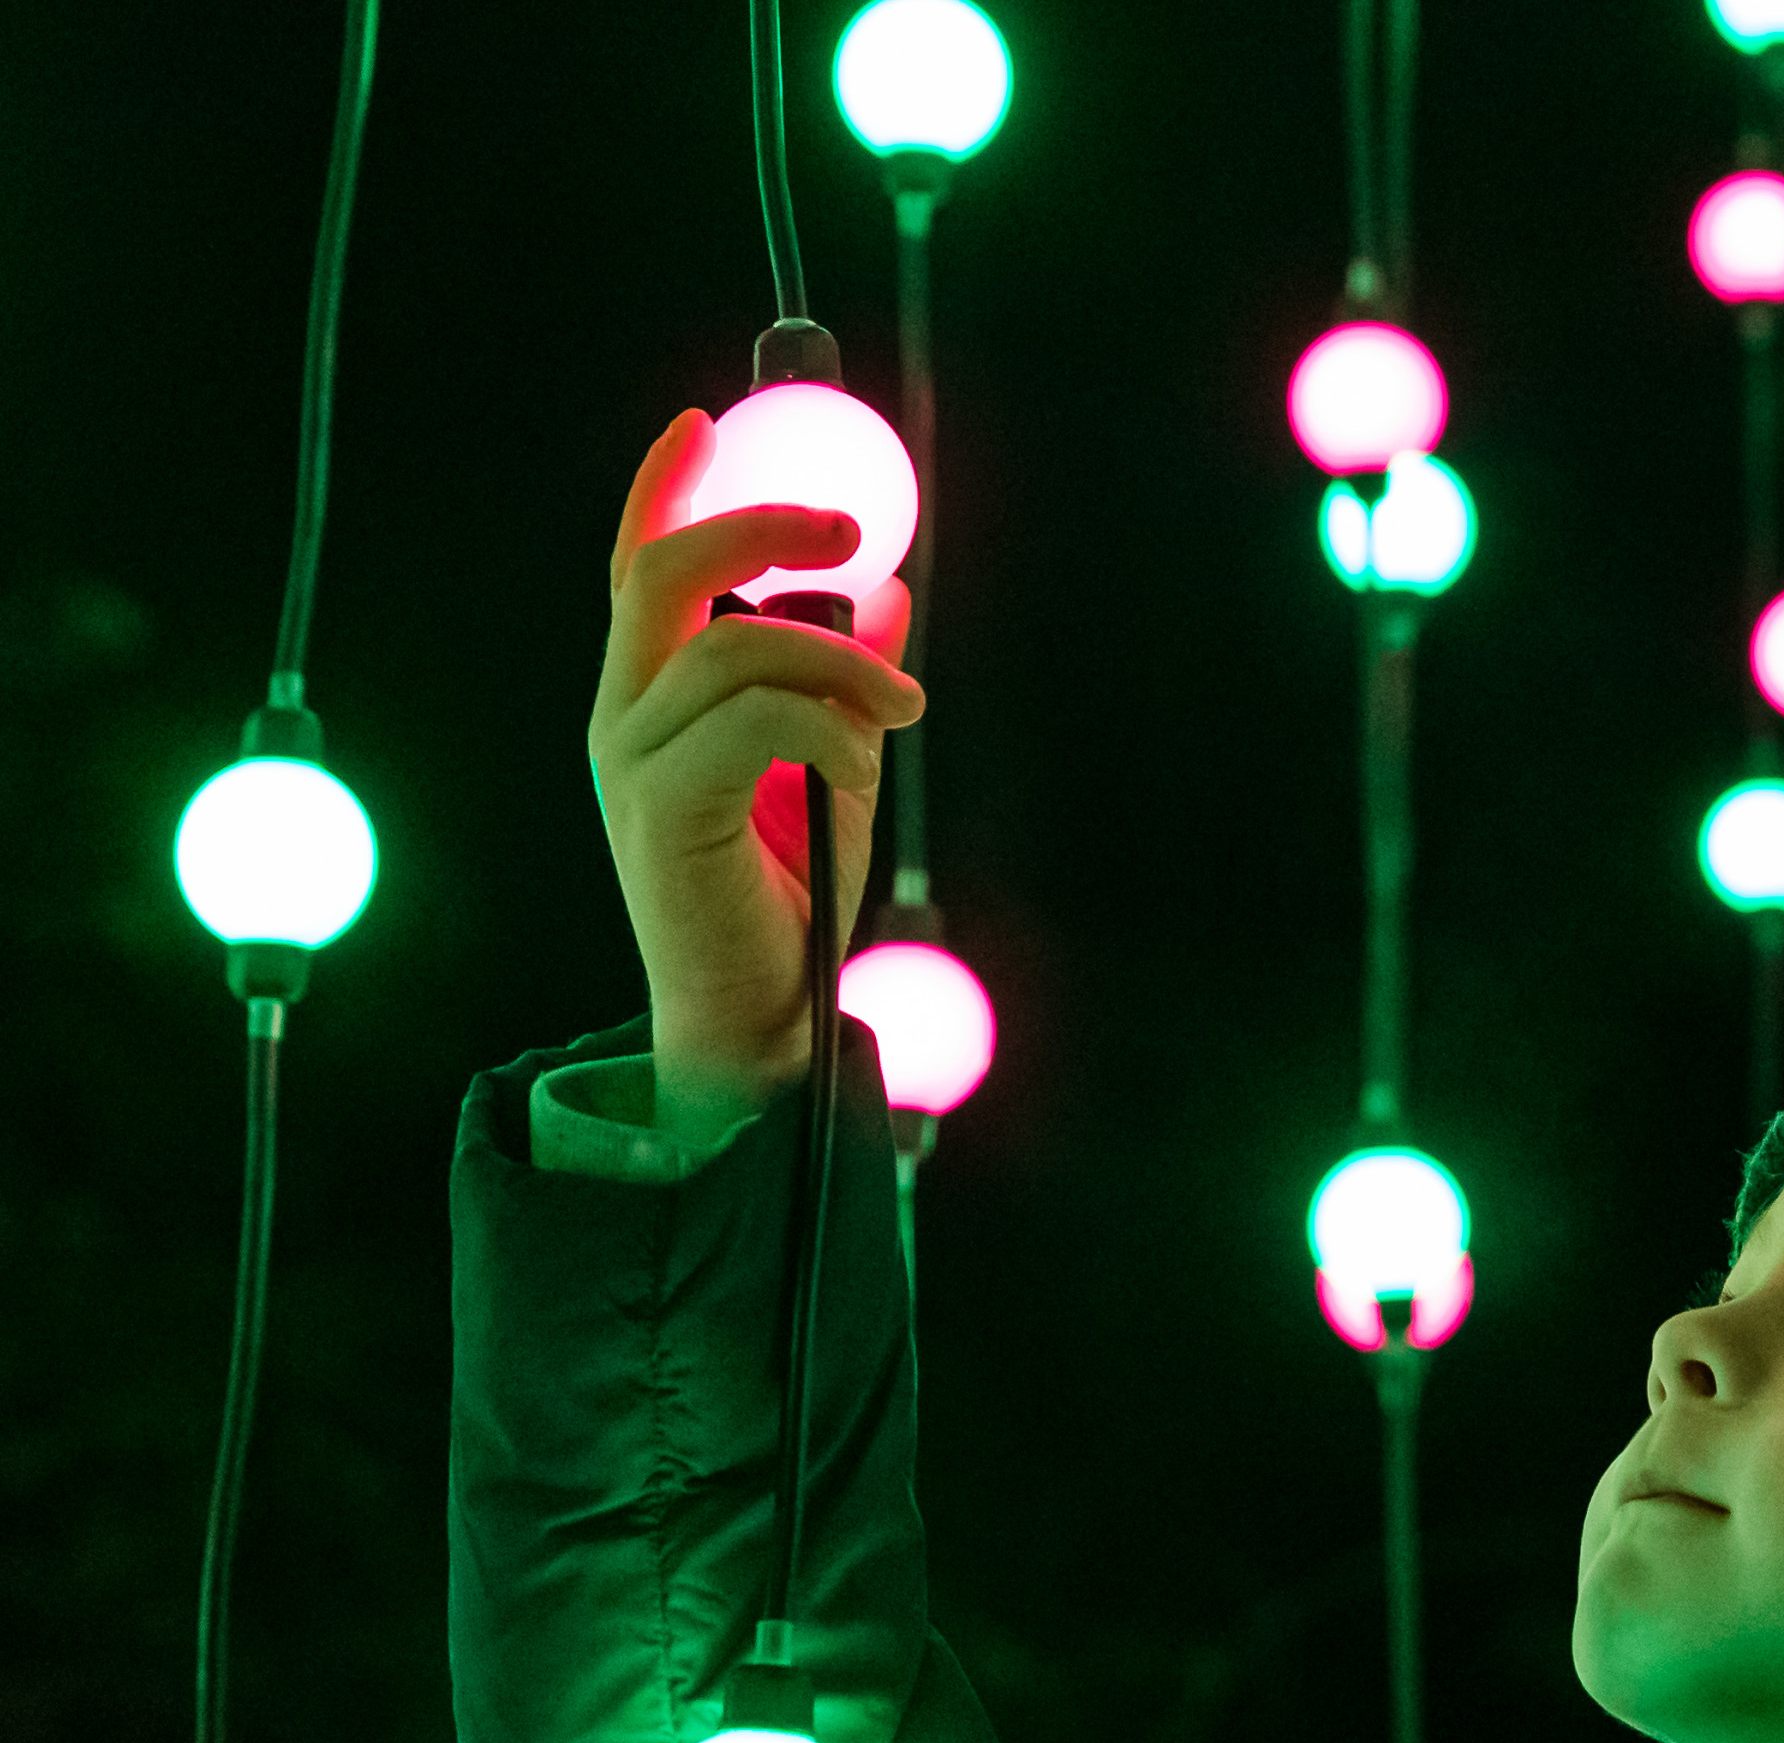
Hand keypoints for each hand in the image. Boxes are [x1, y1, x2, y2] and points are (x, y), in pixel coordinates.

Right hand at [586, 405, 926, 1124]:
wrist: (754, 1017)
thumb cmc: (785, 903)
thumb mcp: (829, 771)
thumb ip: (842, 689)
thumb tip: (887, 599)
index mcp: (649, 701)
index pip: (638, 570)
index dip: (664, 490)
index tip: (707, 424)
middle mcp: (621, 717)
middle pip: (666, 573)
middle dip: (761, 529)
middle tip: (854, 541)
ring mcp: (631, 761)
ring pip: (732, 644)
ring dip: (839, 664)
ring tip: (901, 713)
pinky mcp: (662, 807)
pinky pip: (753, 719)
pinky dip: (827, 728)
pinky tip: (859, 771)